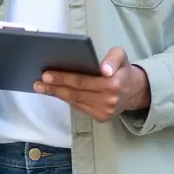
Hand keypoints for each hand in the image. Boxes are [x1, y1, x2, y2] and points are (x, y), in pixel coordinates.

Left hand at [34, 47, 150, 122]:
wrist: (134, 91)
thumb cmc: (122, 70)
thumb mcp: (121, 55)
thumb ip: (113, 58)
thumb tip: (104, 69)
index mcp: (113, 84)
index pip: (82, 81)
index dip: (63, 78)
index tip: (47, 74)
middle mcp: (108, 100)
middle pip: (75, 93)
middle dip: (55, 87)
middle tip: (38, 81)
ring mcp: (104, 111)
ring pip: (75, 101)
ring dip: (56, 94)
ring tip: (41, 87)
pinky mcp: (100, 117)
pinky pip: (79, 107)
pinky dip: (66, 99)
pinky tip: (55, 92)